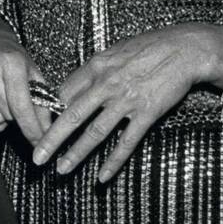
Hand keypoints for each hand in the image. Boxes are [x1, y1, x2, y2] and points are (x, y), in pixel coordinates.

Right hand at [0, 30, 51, 142]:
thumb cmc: (13, 60)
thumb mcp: (33, 73)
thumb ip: (42, 102)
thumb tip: (46, 132)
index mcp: (11, 61)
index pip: (21, 104)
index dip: (31, 127)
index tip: (40, 142)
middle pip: (7, 114)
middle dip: (17, 117)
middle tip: (16, 105)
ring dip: (2, 118)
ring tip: (2, 103)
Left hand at [32, 24, 219, 182]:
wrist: (186, 48)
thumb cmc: (150, 47)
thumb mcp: (116, 51)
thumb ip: (96, 70)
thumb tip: (76, 86)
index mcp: (97, 66)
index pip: (64, 92)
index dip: (49, 112)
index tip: (37, 126)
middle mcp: (108, 84)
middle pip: (73, 115)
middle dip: (51, 139)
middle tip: (37, 157)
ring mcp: (127, 100)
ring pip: (95, 132)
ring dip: (76, 153)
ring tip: (62, 169)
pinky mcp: (147, 113)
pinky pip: (126, 142)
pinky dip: (113, 161)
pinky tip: (102, 176)